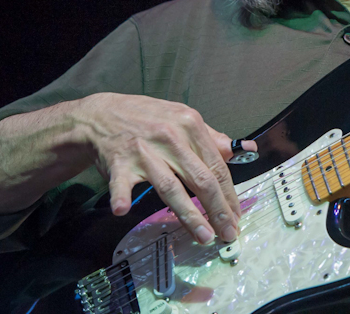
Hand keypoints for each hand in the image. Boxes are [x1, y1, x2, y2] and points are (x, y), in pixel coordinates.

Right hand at [76, 93, 256, 244]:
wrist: (102, 113)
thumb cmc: (147, 118)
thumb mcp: (183, 118)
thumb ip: (213, 138)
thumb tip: (247, 148)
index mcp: (190, 126)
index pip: (217, 165)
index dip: (229, 193)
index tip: (236, 214)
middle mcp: (170, 138)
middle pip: (200, 179)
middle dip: (218, 209)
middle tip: (228, 232)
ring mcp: (144, 151)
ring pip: (170, 186)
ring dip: (189, 214)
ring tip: (204, 236)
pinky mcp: (119, 163)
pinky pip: (121, 183)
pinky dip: (121, 196)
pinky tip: (123, 209)